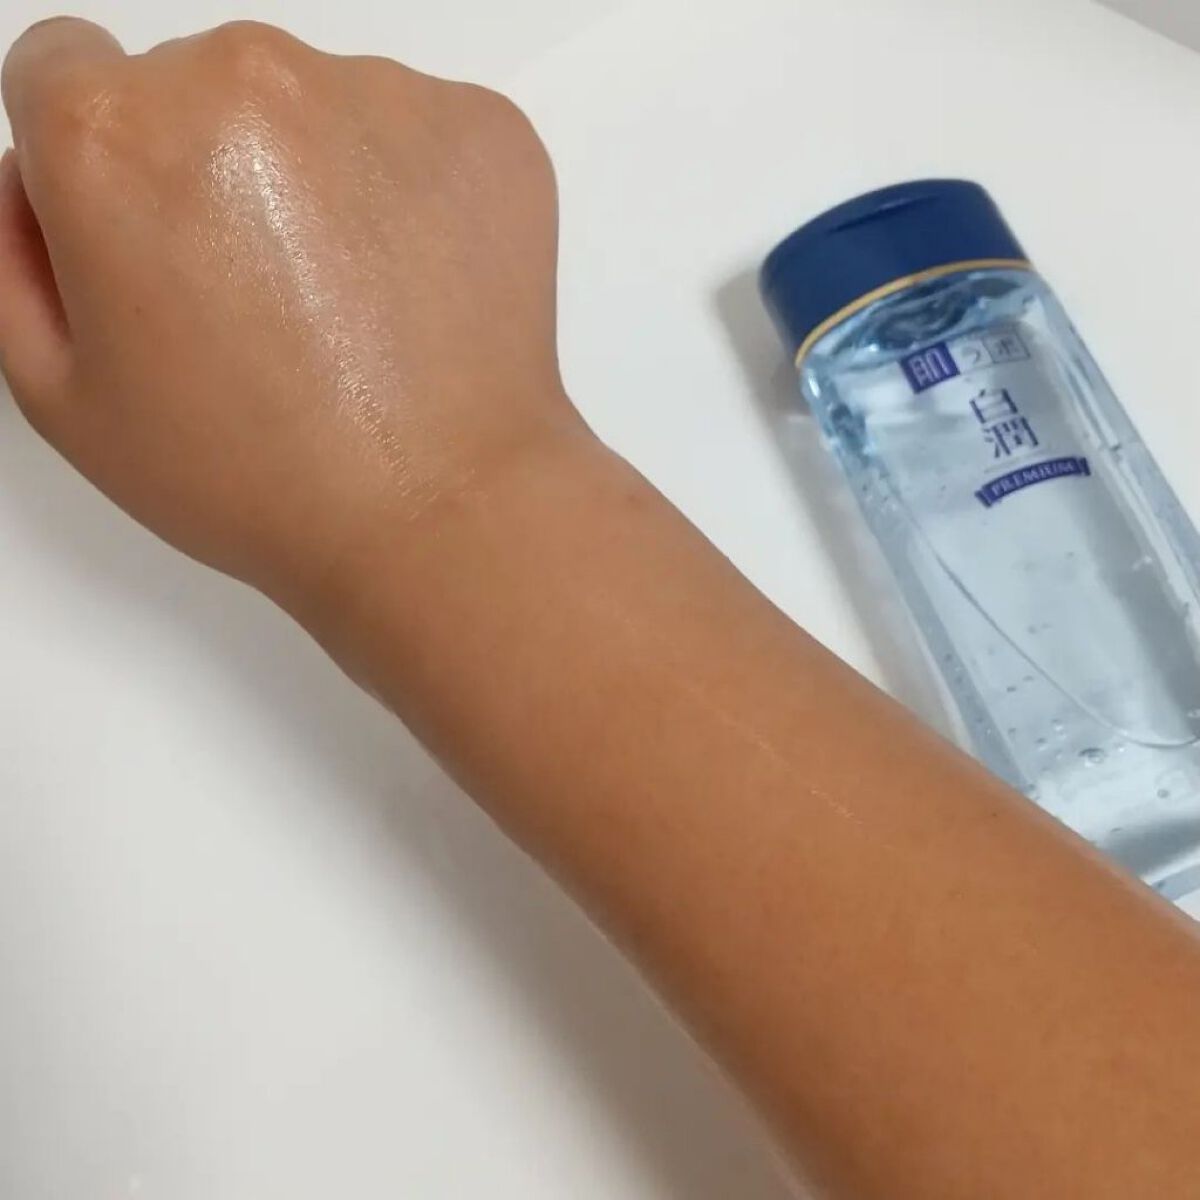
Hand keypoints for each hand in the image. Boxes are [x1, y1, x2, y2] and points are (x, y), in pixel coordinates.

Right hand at [0, 18, 577, 610]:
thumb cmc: (263, 477)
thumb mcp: (64, 395)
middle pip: (195, 86)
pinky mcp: (478, 127)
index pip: (63, 71)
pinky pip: (414, 135)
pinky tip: (409, 295)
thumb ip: (16, 253)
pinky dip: (409, 196)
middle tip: (260, 300)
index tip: (153, 235)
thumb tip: (36, 174)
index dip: (101, 168)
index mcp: (114, 135)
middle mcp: (243, 81)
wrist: (440, 513)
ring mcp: (377, 95)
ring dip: (316, 182)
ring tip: (345, 309)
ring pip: (313, 107)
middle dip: (210, 172)